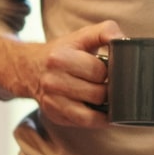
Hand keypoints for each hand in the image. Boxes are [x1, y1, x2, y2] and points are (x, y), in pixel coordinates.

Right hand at [0, 20, 124, 127]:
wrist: (30, 67)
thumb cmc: (64, 51)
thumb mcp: (82, 35)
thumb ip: (106, 31)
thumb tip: (123, 41)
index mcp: (60, 58)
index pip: (99, 71)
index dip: (110, 71)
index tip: (110, 69)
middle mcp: (52, 81)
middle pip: (97, 94)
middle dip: (108, 89)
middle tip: (108, 83)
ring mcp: (51, 101)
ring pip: (91, 114)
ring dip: (104, 106)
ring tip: (106, 97)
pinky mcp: (54, 115)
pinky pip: (83, 123)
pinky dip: (97, 120)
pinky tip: (102, 111)